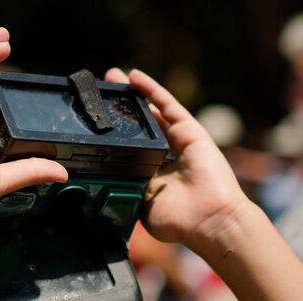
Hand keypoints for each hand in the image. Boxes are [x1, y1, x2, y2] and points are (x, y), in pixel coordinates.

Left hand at [104, 67, 247, 257]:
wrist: (208, 219)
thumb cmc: (178, 222)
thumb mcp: (142, 207)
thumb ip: (129, 190)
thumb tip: (106, 182)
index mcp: (154, 178)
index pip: (131, 153)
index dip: (115, 139)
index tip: (94, 129)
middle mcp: (167, 158)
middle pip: (140, 128)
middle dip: (120, 112)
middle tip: (98, 96)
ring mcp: (180, 143)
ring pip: (151, 112)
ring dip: (131, 94)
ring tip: (110, 77)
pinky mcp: (190, 131)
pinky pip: (167, 105)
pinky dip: (151, 89)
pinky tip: (133, 76)